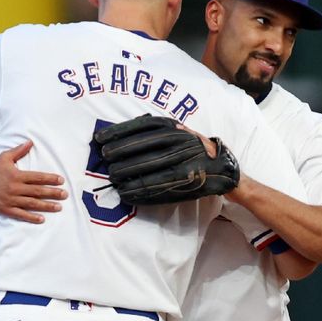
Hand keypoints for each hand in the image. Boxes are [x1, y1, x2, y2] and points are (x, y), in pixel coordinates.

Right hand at [0, 140, 67, 223]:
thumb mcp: (4, 158)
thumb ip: (18, 151)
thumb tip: (30, 142)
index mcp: (16, 175)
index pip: (37, 177)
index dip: (50, 179)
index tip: (61, 180)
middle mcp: (15, 188)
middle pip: (37, 191)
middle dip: (52, 193)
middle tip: (65, 194)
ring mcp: (11, 200)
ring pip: (31, 203)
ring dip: (46, 206)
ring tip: (59, 207)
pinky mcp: (7, 209)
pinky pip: (21, 214)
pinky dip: (31, 217)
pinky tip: (41, 219)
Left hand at [94, 115, 239, 204]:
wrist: (222, 167)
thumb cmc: (190, 147)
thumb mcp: (176, 130)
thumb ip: (153, 130)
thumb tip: (118, 134)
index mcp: (174, 127)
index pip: (141, 127)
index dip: (119, 132)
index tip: (100, 139)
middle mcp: (179, 142)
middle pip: (144, 147)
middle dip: (121, 153)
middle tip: (104, 159)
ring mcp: (184, 162)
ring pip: (150, 167)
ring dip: (127, 173)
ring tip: (112, 177)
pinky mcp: (186, 182)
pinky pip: (159, 186)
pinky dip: (139, 191)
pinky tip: (125, 193)